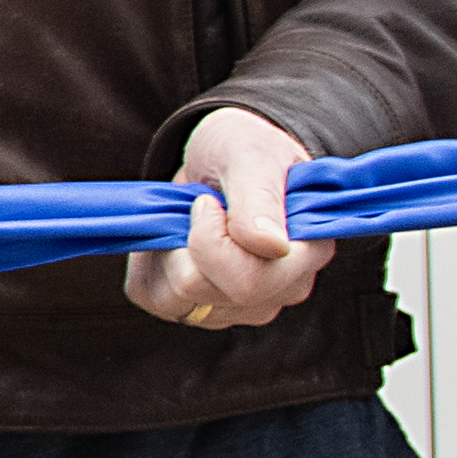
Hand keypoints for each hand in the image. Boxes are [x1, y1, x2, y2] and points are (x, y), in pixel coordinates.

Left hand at [125, 102, 335, 329]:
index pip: (250, 281)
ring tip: (186, 220)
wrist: (220, 157)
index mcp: (308, 252)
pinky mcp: (205, 309)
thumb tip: (272, 247)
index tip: (206, 201)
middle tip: (198, 206)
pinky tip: (170, 237)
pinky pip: (155, 300)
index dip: (210, 240)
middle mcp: (283, 289)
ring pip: (177, 300)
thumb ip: (259, 197)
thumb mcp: (251, 153)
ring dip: (166, 252)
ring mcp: (245, 306)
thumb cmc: (244, 148)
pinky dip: (149, 265)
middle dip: (185, 243)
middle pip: (208, 292)